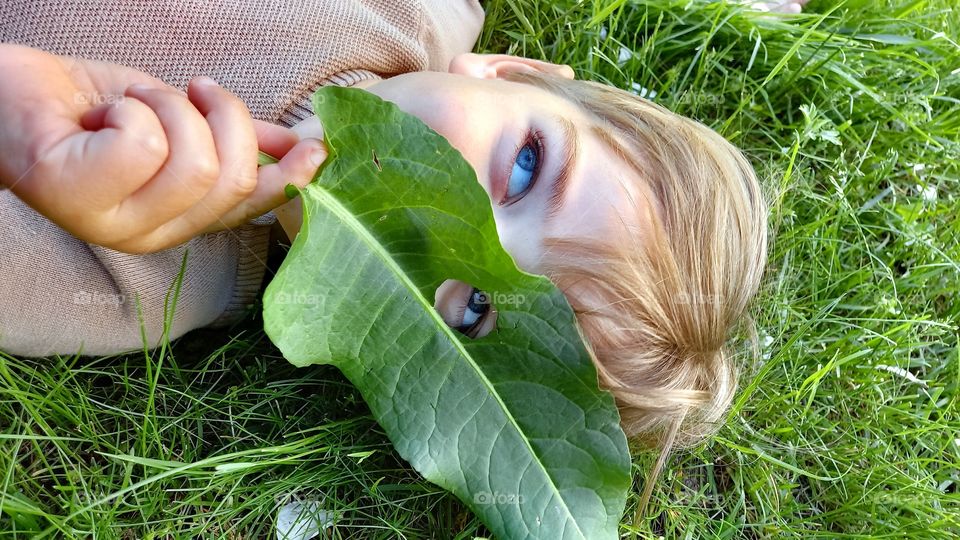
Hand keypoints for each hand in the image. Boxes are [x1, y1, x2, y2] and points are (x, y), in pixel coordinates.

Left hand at [0, 44, 325, 252]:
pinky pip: (143, 145)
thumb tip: (299, 145)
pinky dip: (133, 107)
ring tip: (137, 100)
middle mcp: (150, 236)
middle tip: (191, 89)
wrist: (10, 93)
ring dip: (169, 106)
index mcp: (178, 222)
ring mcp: (112, 224)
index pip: (250, 207)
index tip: (318, 147)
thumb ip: (235, 139)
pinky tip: (107, 112)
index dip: (289, 178)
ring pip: (193, 162)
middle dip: (222, 116)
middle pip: (230, 179)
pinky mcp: (76, 198)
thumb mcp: (179, 120)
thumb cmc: (92, 108)